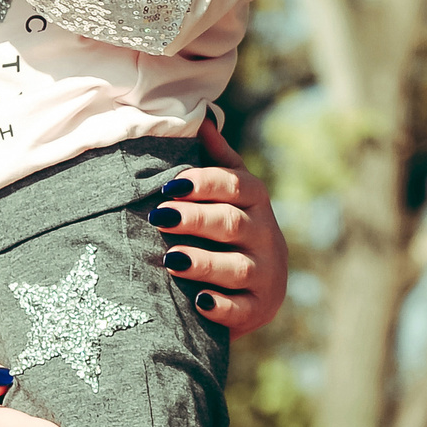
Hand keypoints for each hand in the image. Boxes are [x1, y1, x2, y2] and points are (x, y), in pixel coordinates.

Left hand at [149, 121, 287, 335]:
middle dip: (195, 220)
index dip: (204, 183)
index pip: (235, 185)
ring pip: (237, 267)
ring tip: (171, 260)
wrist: (257, 286)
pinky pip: (242, 309)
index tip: (169, 186)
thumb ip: (217, 161)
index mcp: (255, 200)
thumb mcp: (230, 193)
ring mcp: (266, 274)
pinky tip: (198, 302)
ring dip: (203, 262)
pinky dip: (221, 306)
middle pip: (232, 223)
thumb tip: (202, 118)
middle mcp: (266, 234)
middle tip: (159, 218)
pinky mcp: (260, 308)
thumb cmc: (230, 228)